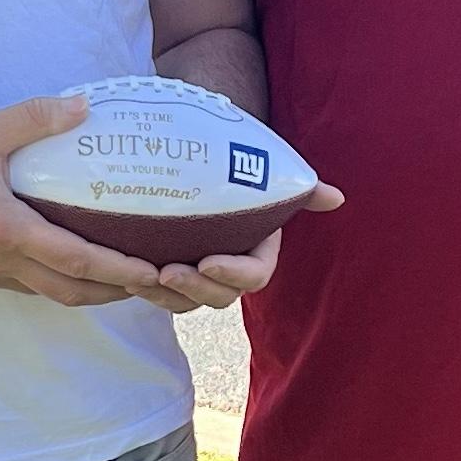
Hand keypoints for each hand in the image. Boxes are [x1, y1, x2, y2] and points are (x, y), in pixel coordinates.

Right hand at [0, 96, 162, 307]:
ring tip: (121, 276)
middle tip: (152, 283)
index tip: (153, 271)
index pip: (75, 260)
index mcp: (5, 231)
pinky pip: (23, 284)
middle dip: (114, 292)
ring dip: (86, 290)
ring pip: (47, 293)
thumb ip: (34, 118)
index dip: (118, 270)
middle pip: (69, 292)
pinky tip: (66, 260)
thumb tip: (84, 106)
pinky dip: (54, 280)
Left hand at [137, 181, 344, 313]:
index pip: (254, 277)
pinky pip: (157, 292)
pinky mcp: (166, 270)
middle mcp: (227, 271)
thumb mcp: (269, 174)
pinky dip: (142, 286)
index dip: (233, 274)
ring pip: (183, 300)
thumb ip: (301, 189)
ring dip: (162, 294)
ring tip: (136, 276)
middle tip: (166, 272)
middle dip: (193, 289)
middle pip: (217, 296)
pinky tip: (123, 272)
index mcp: (256, 255)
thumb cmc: (239, 167)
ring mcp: (196, 274)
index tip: (209, 261)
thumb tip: (337, 198)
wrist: (202, 159)